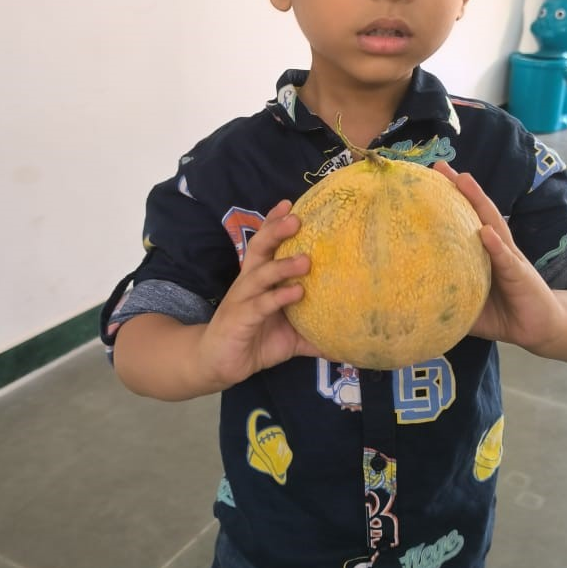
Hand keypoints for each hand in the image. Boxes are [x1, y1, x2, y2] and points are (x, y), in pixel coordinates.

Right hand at [195, 199, 319, 389]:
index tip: (290, 203)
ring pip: (260, 274)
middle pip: (259, 248)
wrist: (218, 364)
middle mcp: (249, 282)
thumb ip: (314, 333)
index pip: (265, 243)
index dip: (274, 222)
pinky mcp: (240, 319)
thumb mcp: (290, 336)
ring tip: (306, 260)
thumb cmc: (255, 340)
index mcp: (258, 278)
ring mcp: (243, 299)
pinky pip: (261, 304)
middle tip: (297, 219)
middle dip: (275, 230)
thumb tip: (347, 341)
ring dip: (282, 265)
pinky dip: (279, 297)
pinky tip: (297, 293)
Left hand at [433, 161, 565, 353]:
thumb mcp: (470, 306)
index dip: (448, 201)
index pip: (465, 221)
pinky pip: (506, 260)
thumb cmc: (503, 314)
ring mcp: (510, 259)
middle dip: (461, 189)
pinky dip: (496, 246)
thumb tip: (411, 303)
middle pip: (478, 212)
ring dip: (479, 202)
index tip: (426, 181)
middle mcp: (498, 248)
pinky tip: (485, 232)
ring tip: (464, 181)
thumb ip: (448, 298)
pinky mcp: (521, 276)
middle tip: (440, 166)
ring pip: (494, 225)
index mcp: (484, 252)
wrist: (541, 328)